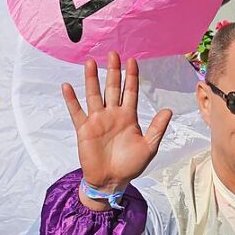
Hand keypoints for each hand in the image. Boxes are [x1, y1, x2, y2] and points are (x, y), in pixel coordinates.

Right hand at [62, 52, 171, 210]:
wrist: (111, 181)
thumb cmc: (131, 165)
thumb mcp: (149, 147)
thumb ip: (157, 128)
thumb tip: (168, 110)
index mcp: (128, 117)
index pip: (130, 91)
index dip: (131, 76)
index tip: (132, 60)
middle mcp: (112, 114)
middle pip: (112, 88)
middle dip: (113, 71)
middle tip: (113, 53)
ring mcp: (97, 120)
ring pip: (94, 95)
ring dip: (92, 79)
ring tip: (90, 62)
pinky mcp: (84, 129)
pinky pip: (76, 112)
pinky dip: (71, 100)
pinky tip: (66, 86)